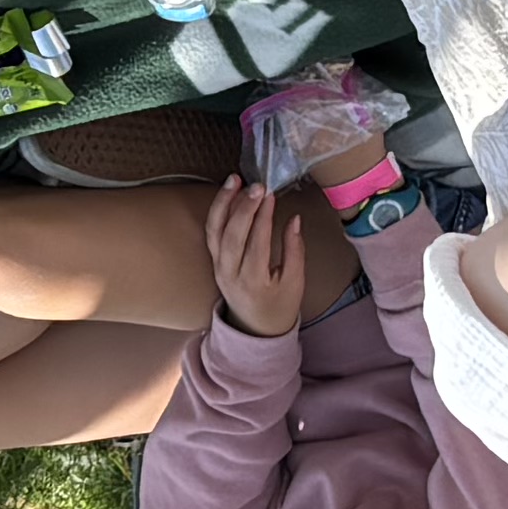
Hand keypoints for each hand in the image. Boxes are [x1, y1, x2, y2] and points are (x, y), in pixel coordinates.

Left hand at [202, 176, 319, 337]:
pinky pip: (212, 232)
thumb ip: (294, 250)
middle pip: (232, 235)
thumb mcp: (295, 282)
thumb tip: (294, 219)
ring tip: (234, 180)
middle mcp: (230, 273)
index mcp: (253, 281)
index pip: (256, 243)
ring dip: (223, 202)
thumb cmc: (279, 305)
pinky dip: (218, 211)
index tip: (271, 195)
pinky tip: (227, 193)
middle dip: (243, 206)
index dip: (263, 217)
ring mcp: (218, 266)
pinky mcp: (214, 260)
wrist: (255, 328)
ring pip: (215, 230)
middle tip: (257, 185)